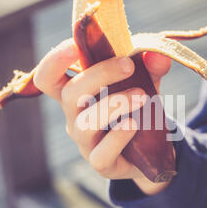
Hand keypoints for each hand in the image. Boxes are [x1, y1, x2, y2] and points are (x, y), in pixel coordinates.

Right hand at [34, 39, 170, 194]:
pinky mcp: (101, 163)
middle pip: (70, 94)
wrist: (153, 150)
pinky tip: (133, 125)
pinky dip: (118, 137)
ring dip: (114, 104)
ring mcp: (86, 142)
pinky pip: (101, 153)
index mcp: (76, 93)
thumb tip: (158, 56)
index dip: (54, 61)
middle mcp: (74, 116)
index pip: (48, 77)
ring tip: (142, 96)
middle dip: (99, 74)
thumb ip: (151, 67)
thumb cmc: (139, 108)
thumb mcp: (146, 82)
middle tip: (128, 65)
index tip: (74, 45)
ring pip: (86, 123)